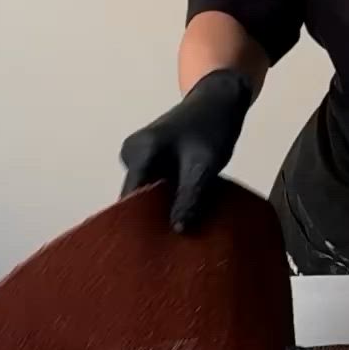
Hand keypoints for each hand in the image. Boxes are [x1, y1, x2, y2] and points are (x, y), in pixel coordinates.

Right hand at [119, 68, 252, 230]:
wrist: (219, 100)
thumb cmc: (212, 127)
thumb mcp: (205, 165)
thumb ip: (190, 197)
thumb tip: (177, 230)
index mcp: (139, 153)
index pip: (130, 200)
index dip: (141, 226)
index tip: (155, 249)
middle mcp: (131, 154)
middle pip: (136, 198)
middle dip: (153, 218)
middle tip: (172, 245)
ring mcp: (138, 155)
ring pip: (145, 193)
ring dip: (161, 208)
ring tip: (179, 230)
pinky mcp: (148, 158)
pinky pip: (153, 185)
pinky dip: (166, 196)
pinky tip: (181, 210)